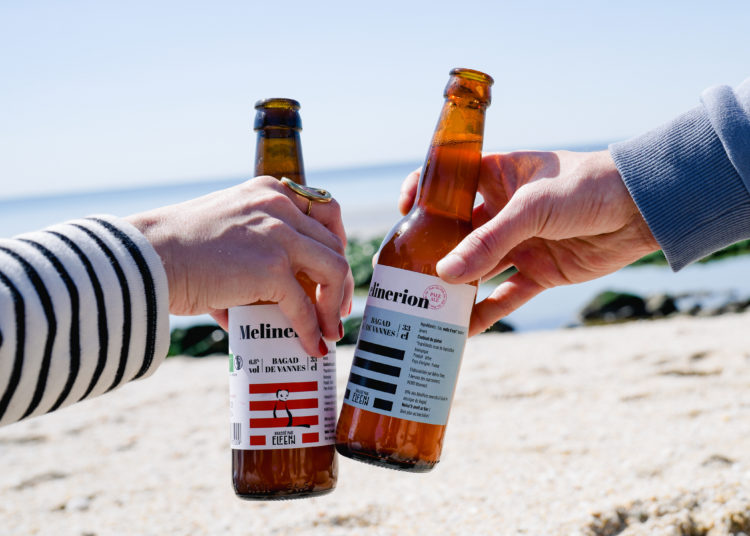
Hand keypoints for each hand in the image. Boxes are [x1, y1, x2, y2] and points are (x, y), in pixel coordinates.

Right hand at [126, 176, 353, 355]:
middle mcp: (278, 206)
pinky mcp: (270, 268)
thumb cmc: (175, 251)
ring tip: (329, 331)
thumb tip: (263, 304)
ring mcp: (278, 235)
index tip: (334, 274)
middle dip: (341, 282)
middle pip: (333, 244)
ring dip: (334, 305)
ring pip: (333, 270)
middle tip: (336, 310)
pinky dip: (311, 329)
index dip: (336, 246)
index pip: (324, 213)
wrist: (146, 257)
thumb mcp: (224, 233)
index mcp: (268, 191)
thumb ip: (251, 255)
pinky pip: (304, 305)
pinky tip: (311, 346)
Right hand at [399, 150, 658, 334]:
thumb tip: (445, 273)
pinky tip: (464, 331)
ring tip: (427, 308)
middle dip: (431, 253)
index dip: (422, 192)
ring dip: (455, 288)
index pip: (448, 182)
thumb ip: (489, 240)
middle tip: (404, 274)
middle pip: (456, 234)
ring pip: (478, 270)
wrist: (643, 209)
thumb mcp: (532, 207)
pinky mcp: (539, 272)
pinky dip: (487, 313)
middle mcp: (501, 211)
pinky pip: (506, 296)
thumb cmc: (588, 187)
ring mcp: (519, 243)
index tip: (404, 212)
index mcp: (496, 177)